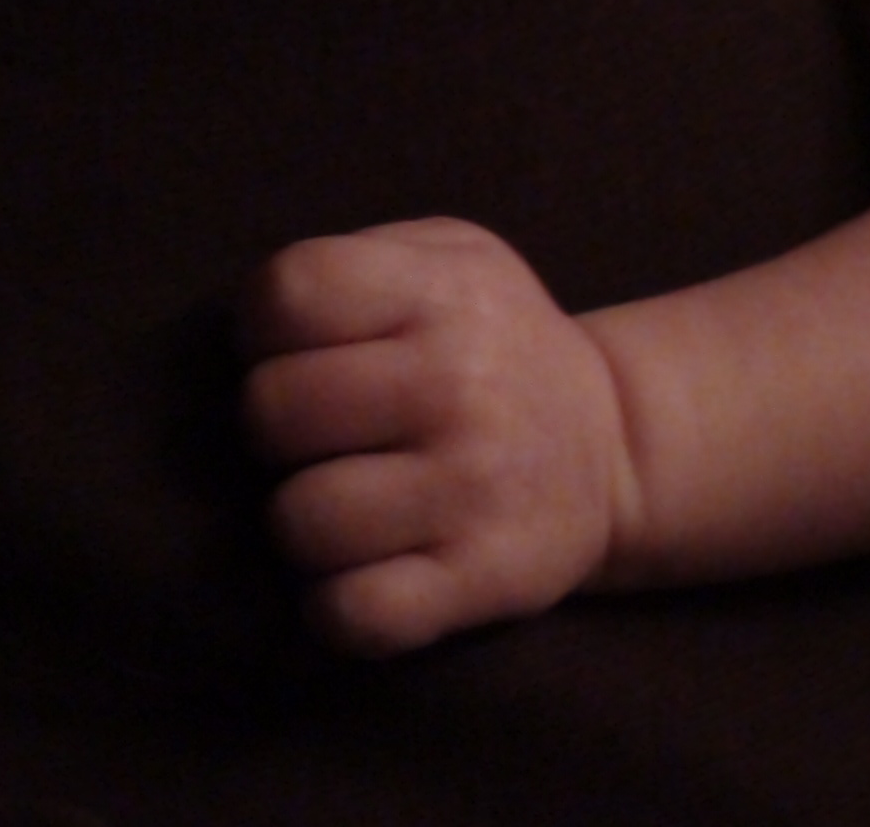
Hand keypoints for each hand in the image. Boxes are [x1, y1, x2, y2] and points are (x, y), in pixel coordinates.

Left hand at [240, 219, 633, 654]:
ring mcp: (471, 487)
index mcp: (442, 290)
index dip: (265, 329)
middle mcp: (458, 382)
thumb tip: (257, 320)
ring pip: (300, 520)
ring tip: (344, 502)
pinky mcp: (479, 580)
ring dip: (304, 521)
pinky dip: (334, 604)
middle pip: (274, 411)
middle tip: (323, 435)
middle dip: (277, 428)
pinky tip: (362, 570)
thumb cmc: (494, 341)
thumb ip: (359, 260)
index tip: (298, 351)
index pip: (289, 294)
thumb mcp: (451, 257)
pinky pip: (351, 613)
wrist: (613, 441)